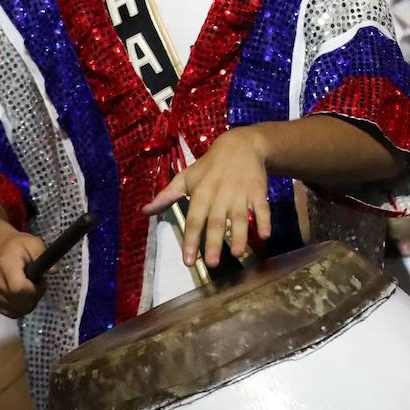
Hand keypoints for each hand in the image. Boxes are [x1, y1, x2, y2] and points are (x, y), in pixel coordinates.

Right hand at [0, 217, 45, 318]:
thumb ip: (43, 256)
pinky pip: (9, 312)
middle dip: (35, 296)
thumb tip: (54, 271)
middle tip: (36, 283)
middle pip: (20, 302)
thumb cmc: (14, 245)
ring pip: (16, 311)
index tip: (41, 281)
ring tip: (27, 286)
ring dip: (28, 302)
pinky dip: (19, 306)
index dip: (35, 289)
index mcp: (4, 264)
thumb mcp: (32, 243)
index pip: (19, 288)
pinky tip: (19, 293)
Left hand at [142, 127, 273, 267]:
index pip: (193, 220)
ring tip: (237, 253)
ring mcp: (240, 194)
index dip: (190, 240)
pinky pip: (262, 207)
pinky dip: (264, 220)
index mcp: (201, 194)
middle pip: (216, 222)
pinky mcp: (258, 191)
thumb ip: (166, 196)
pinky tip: (265, 235)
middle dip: (213, 243)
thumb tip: (144, 211)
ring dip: (239, 235)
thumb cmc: (209, 166)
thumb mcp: (185, 177)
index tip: (187, 260)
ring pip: (240, 217)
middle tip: (211, 264)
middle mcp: (220, 196)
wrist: (241, 145)